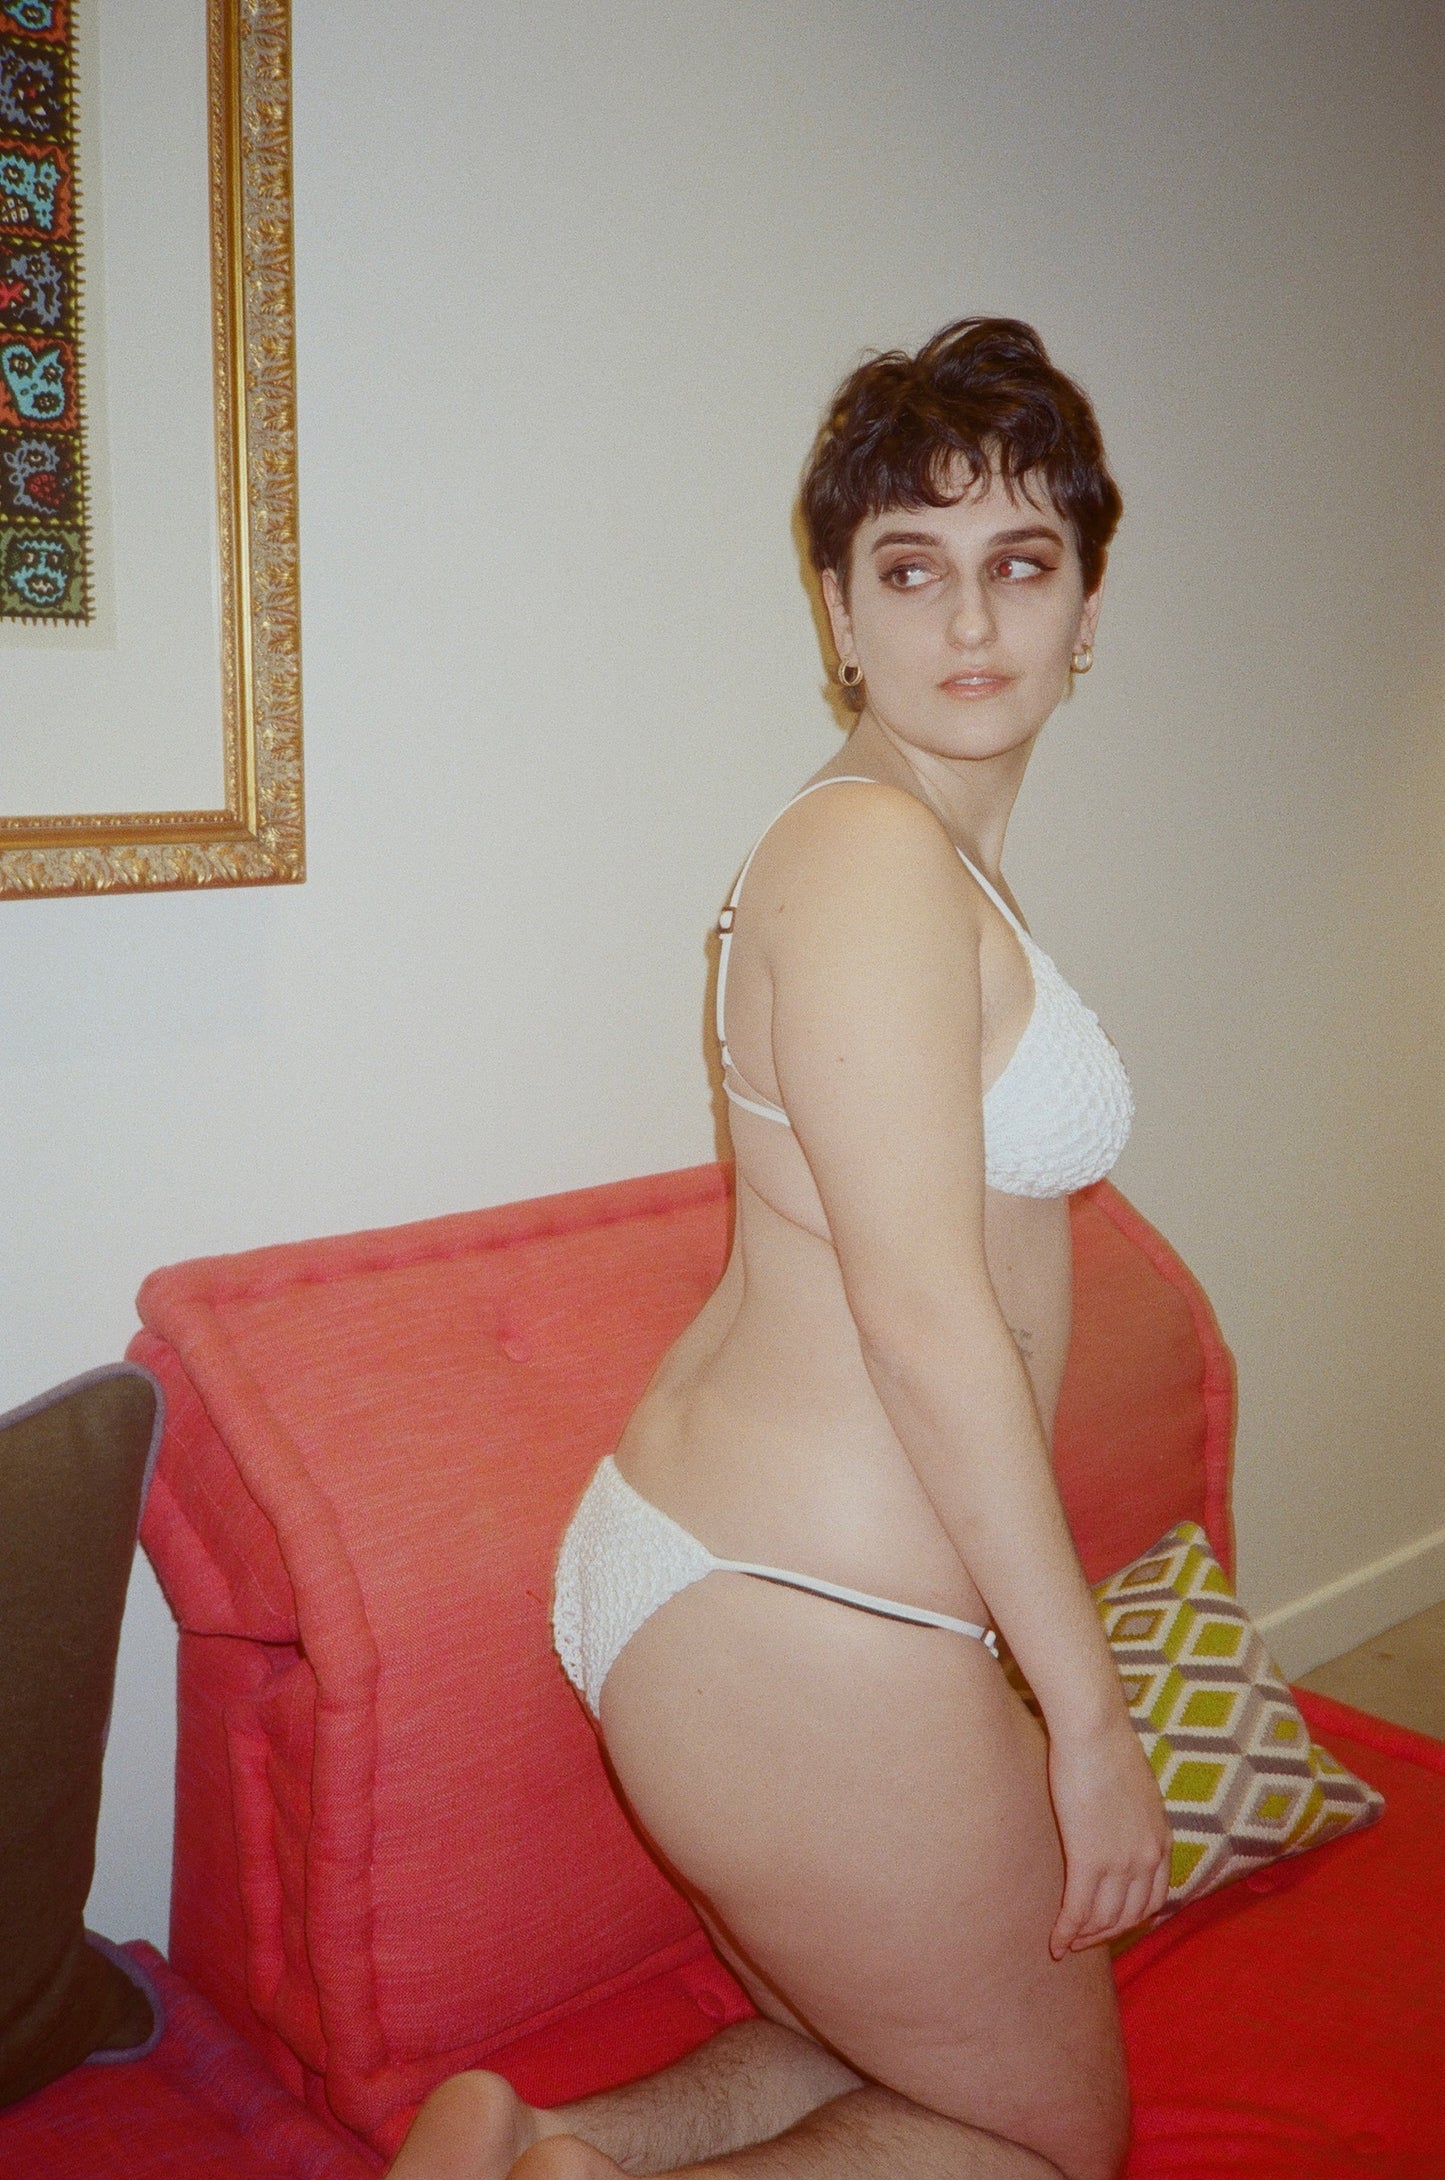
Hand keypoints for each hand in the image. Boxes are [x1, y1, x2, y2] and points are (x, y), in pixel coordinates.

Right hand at [1046, 1718, 1171, 1957]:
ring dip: (1084, 1937)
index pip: (1153, 1899)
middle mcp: (1147, 1858)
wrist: (1094, 1731)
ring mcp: (1120, 1862)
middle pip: (1130, 1916)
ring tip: (1066, 1944)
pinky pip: (1078, 1909)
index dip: (1131, 1919)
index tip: (1110, 1924)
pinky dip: (1066, 1931)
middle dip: (1106, 1934)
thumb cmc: (1106, 1746)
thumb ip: (1133, 1814)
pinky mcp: (1089, 1860)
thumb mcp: (1135, 1787)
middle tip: (1084, 1940)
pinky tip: (1054, 1942)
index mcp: (1161, 1840)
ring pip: (1103, 1919)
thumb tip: (1117, 1817)